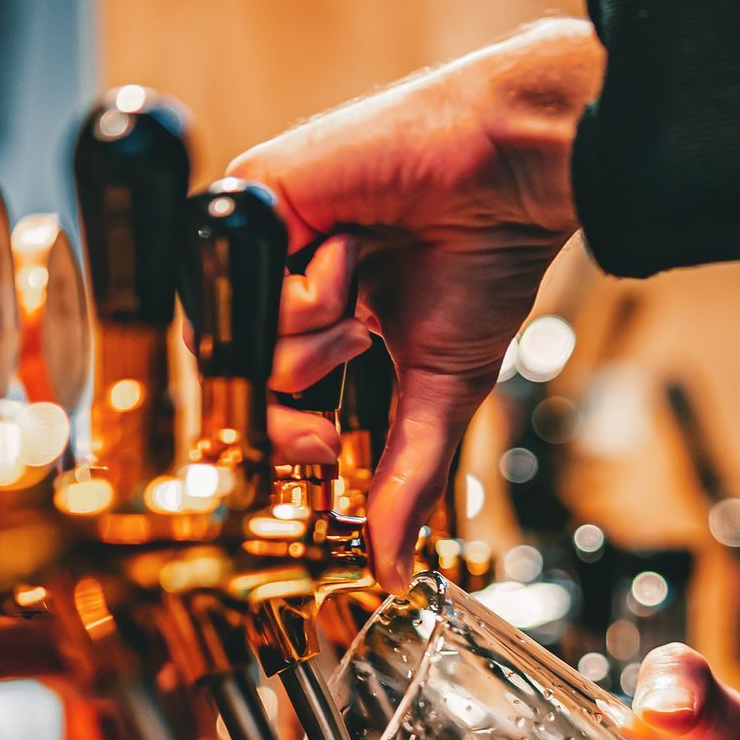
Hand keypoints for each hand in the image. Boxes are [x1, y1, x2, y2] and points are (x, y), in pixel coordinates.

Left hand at [228, 18, 604, 588]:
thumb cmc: (483, 257)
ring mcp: (260, 248)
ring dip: (317, 336)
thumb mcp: (438, 391)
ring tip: (366, 289)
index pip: (259, 407)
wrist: (507, 171)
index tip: (328, 443)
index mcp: (315, 326)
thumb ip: (404, 478)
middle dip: (291, 399)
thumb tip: (392, 567)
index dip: (284, 441)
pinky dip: (315, 290)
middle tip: (352, 362)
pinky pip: (252, 293)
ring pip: (239, 346)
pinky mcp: (250, 202)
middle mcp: (276, 286)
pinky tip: (355, 246)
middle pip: (233, 383)